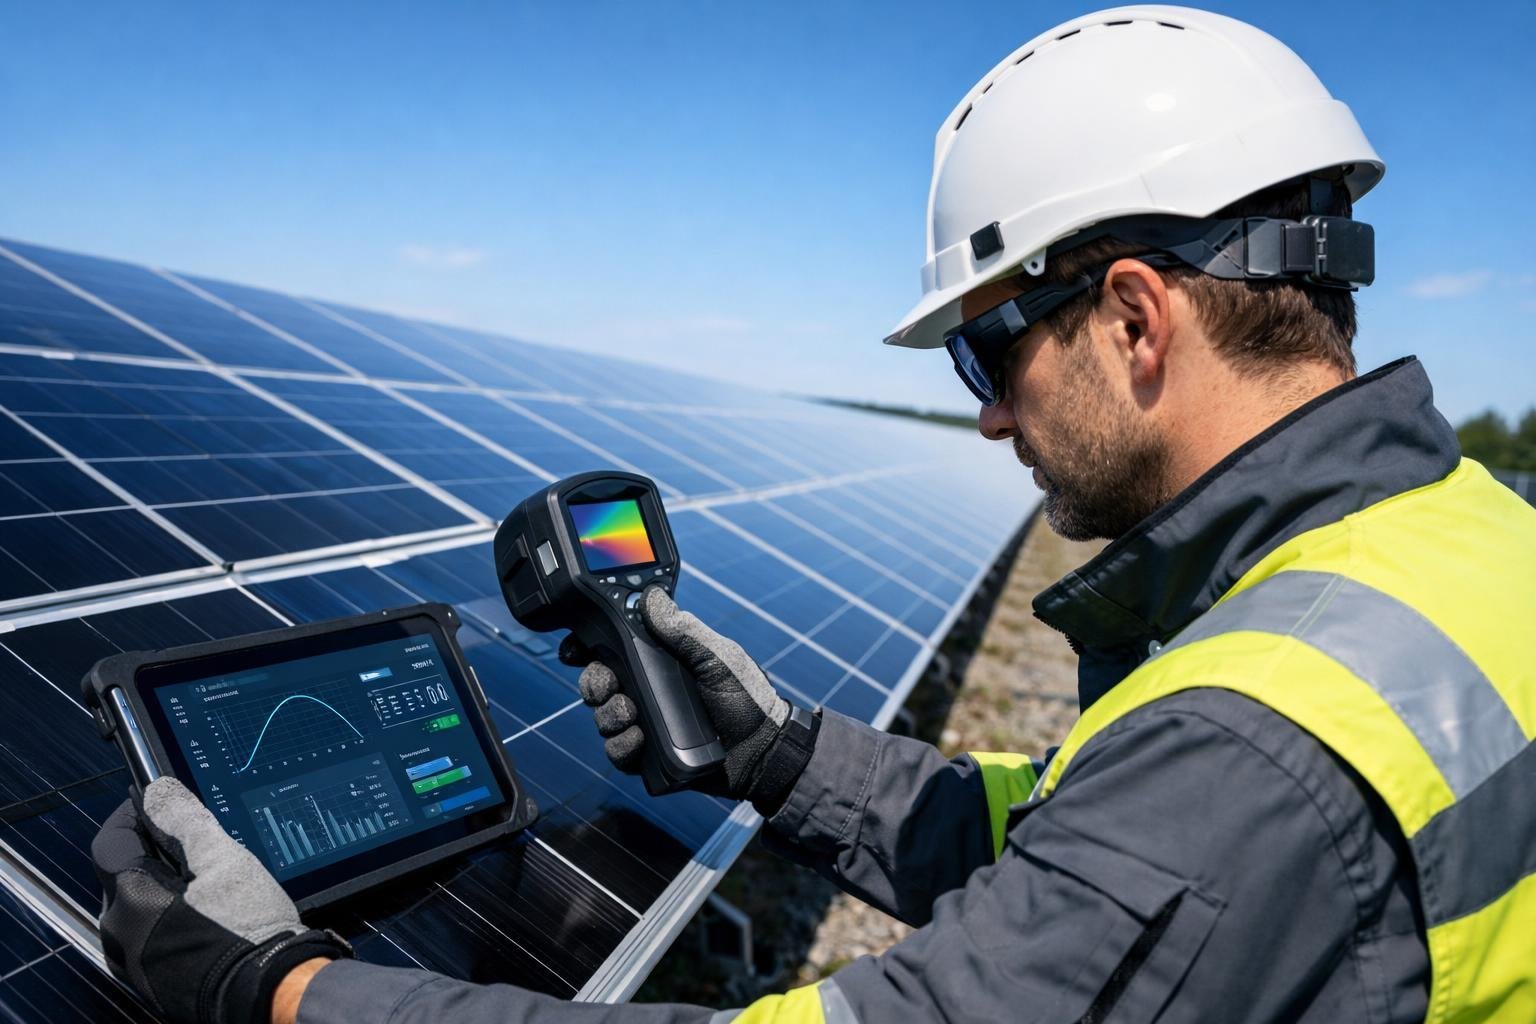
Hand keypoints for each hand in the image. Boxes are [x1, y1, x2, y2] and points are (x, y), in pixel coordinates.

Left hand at [91, 777, 351, 1023]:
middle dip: (156, 854)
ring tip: (212, 884)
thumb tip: (157, 791)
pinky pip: (150, 934)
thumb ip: (185, 821)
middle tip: (201, 848)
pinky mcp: (151, 979)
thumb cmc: (249, 927)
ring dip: (165, 887)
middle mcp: (120, 934)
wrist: (271, 987)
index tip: (161, 805)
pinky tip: (210, 915)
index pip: (111, 842)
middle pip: (125, 874)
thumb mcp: (224, 859)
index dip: (134, 816)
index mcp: (130, 900)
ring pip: (138, 905)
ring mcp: (134, 961)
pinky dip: (171, 917)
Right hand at [569, 586, 818, 808]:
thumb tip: (652, 598)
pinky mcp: (647, 755)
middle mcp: (647, 690)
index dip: (589, 646)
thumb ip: (684, 630)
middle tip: (611, 685)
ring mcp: (645, 723)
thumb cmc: (747, 697)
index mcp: (659, 660)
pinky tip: (639, 739)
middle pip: (597, 681)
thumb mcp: (718, 657)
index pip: (613, 648)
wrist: (763, 750)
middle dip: (594, 682)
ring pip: (601, 717)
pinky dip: (621, 745)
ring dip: (609, 714)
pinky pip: (616, 752)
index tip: (578, 648)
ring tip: (633, 714)